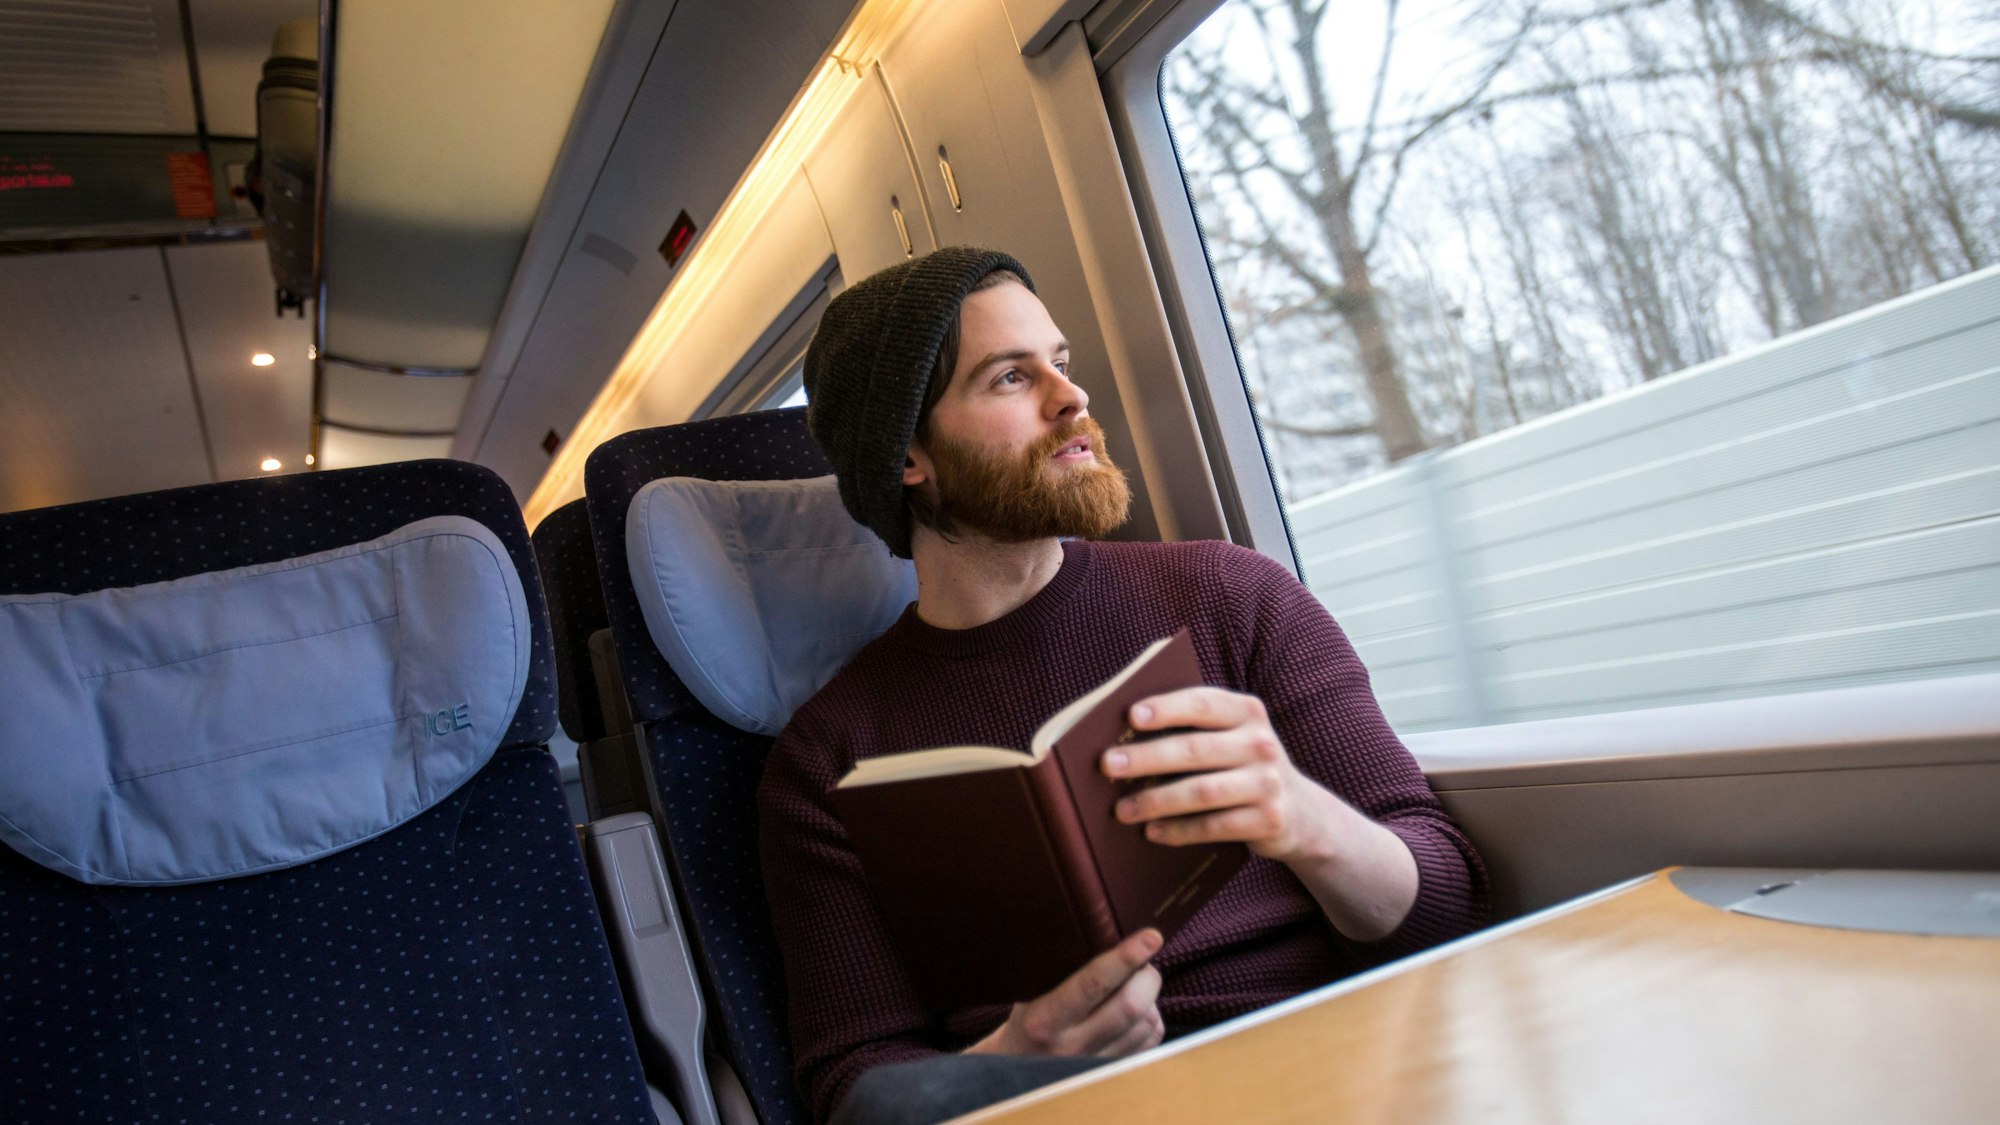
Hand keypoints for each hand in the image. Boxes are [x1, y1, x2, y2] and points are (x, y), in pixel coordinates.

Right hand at [964, 928, 1165, 1057]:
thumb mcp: (1030, 992)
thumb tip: (1101, 927)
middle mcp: (1071, 1045)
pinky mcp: (1114, 1074)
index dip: (1125, 957)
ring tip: (1136, 986)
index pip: (1093, 984)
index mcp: (1045, 1018)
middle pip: (1131, 1005)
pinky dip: (1152, 1019)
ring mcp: (1095, 1065)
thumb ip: (1061, 967)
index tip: (1150, 936)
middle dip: (1147, 976)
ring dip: (1151, 998)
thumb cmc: (1028, 1019)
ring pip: (1146, 1023)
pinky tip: (1138, 1012)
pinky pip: (1152, 1042)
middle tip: (1144, 962)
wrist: (1018, 1075)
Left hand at [1103, 687, 1332, 864]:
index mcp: (1247, 712)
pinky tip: (1152, 832)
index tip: (1130, 717)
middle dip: (1147, 757)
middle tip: (1108, 765)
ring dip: (1157, 801)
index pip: (1203, 704)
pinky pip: (1215, 826)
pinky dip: (1180, 830)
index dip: (1167, 708)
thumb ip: (1193, 728)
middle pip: (1195, 749)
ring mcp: (1268, 783)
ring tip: (1121, 810)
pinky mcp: (1269, 820)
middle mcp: (1261, 743)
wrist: (1302, 813)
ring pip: (1202, 791)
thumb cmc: (1243, 765)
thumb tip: (1125, 737)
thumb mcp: (1231, 737)